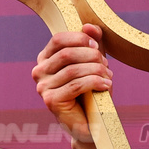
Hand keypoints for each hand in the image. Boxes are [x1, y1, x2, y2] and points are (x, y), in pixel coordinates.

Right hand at [33, 24, 111, 148]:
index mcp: (45, 59)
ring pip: (73, 70)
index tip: (97, 47)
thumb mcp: (93, 62)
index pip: (59, 39)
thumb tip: (89, 26)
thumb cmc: (91, 89)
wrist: (91, 122)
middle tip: (106, 66)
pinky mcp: (51, 101)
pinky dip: (95, 83)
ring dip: (96, 71)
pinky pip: (76, 85)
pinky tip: (106, 85)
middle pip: (67, 53)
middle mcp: (39, 71)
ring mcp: (43, 87)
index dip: (80, 39)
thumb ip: (92, 42)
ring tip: (108, 77)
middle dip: (92, 57)